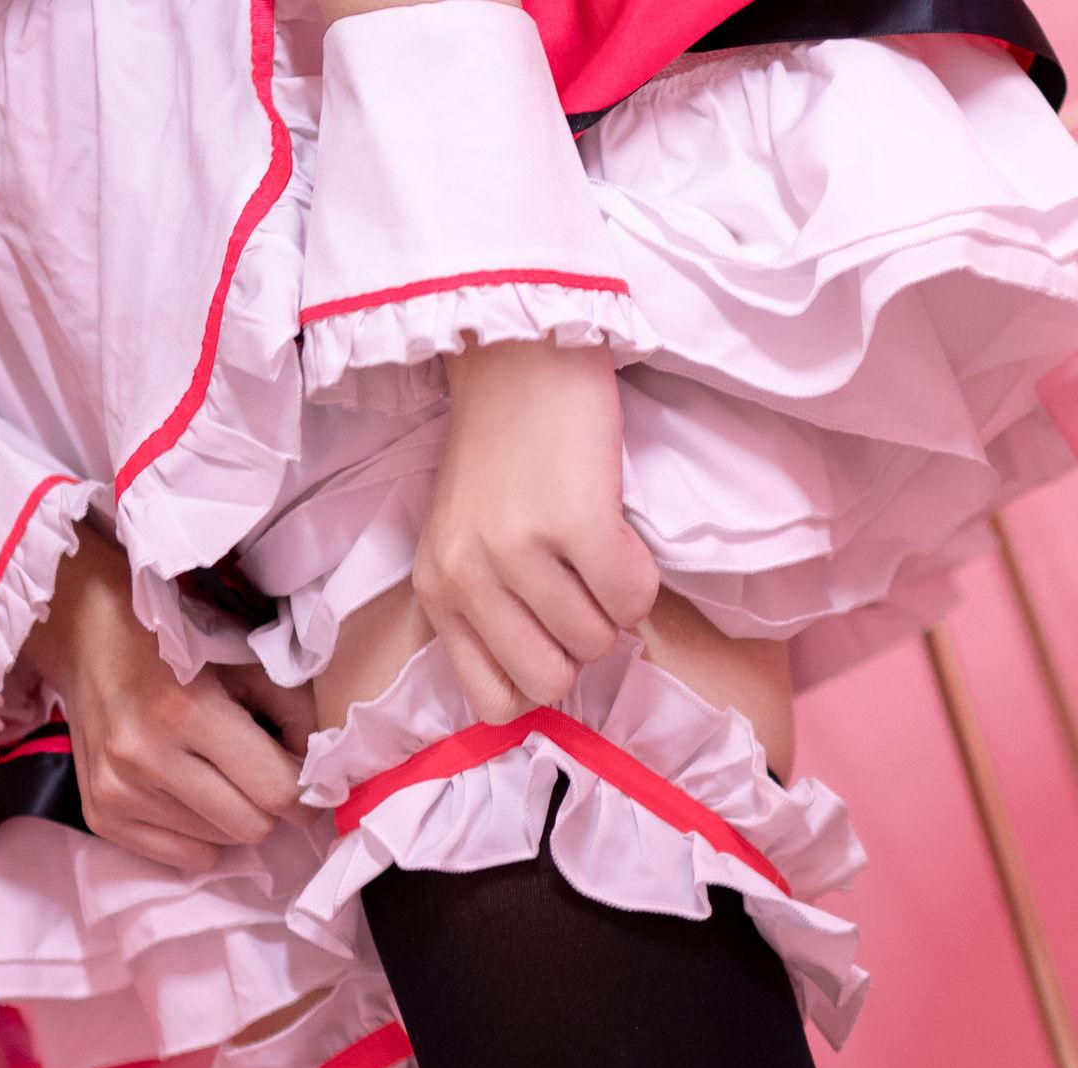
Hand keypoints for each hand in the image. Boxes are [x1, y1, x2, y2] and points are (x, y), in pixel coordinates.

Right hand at [20, 527, 311, 873]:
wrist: (87, 635)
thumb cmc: (179, 644)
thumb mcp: (251, 663)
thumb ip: (297, 718)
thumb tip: (323, 778)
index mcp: (188, 712)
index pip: (276, 792)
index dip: (307, 795)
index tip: (311, 784)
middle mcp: (145, 758)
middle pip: (252, 828)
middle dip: (271, 807)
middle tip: (264, 776)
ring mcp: (117, 791)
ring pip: (220, 844)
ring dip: (231, 816)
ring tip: (214, 771)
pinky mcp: (99, 815)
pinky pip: (183, 857)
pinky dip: (200, 834)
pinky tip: (189, 792)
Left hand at [417, 338, 657, 722]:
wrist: (520, 355)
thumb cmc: (504, 451)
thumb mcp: (468, 540)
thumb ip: (490, 610)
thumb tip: (553, 681)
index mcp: (436, 589)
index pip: (493, 701)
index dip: (539, 677)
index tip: (552, 634)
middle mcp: (466, 576)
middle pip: (552, 682)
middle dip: (581, 644)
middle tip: (578, 586)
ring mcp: (518, 550)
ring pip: (597, 642)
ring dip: (612, 603)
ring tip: (594, 546)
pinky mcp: (575, 522)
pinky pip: (633, 600)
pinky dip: (641, 577)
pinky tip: (617, 531)